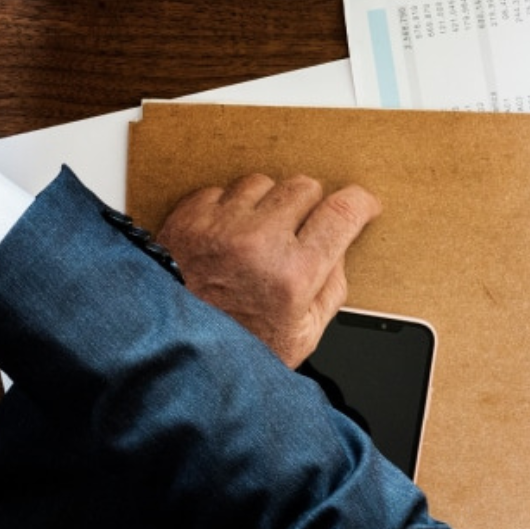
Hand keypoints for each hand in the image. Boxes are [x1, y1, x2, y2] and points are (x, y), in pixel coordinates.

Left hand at [155, 175, 382, 367]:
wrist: (168, 345)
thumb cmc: (232, 345)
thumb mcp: (301, 336)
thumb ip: (331, 290)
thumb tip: (340, 249)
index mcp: (294, 274)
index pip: (341, 213)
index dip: (360, 203)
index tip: (361, 205)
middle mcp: (258, 242)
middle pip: (303, 187)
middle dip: (309, 206)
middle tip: (299, 231)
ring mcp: (220, 226)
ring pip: (261, 183)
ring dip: (265, 204)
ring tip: (255, 238)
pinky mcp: (188, 218)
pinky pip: (221, 190)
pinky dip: (227, 209)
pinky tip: (225, 237)